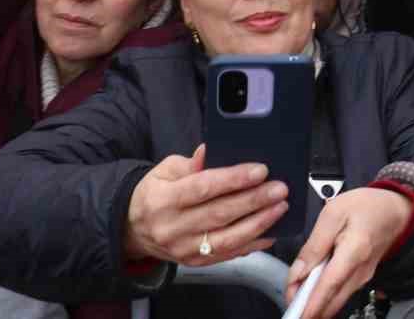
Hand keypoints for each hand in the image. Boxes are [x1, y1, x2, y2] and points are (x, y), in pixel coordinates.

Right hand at [124, 145, 287, 266]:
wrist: (133, 230)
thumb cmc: (153, 195)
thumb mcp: (164, 171)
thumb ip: (190, 163)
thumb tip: (210, 151)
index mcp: (163, 200)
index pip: (203, 188)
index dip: (233, 179)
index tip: (260, 171)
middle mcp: (173, 227)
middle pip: (219, 214)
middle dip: (254, 200)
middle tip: (279, 189)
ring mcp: (184, 249)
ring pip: (227, 239)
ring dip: (259, 223)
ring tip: (280, 208)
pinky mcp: (196, 262)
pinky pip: (228, 255)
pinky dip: (252, 244)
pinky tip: (270, 232)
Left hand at [286, 187, 413, 318]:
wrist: (394, 210)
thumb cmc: (365, 207)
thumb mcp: (333, 213)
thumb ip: (314, 245)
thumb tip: (298, 272)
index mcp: (354, 250)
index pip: (331, 284)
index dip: (312, 303)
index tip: (297, 314)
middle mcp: (361, 271)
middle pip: (333, 300)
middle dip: (309, 308)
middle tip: (289, 303)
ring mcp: (363, 278)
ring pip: (336, 300)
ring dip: (315, 303)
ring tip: (296, 295)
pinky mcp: (361, 279)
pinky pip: (340, 293)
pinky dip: (324, 296)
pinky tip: (311, 290)